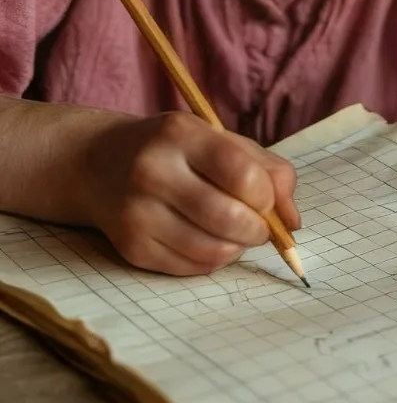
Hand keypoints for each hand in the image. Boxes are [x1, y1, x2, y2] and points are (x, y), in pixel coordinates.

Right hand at [78, 112, 300, 276]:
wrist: (98, 163)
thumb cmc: (177, 150)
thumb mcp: (221, 140)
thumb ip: (267, 170)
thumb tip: (293, 221)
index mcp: (182, 135)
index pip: (241, 173)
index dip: (266, 196)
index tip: (268, 202)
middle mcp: (153, 171)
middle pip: (227, 216)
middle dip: (258, 230)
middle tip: (261, 228)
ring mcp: (137, 212)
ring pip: (210, 248)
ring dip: (238, 248)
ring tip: (238, 235)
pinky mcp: (129, 246)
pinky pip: (188, 267)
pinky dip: (213, 261)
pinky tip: (212, 243)